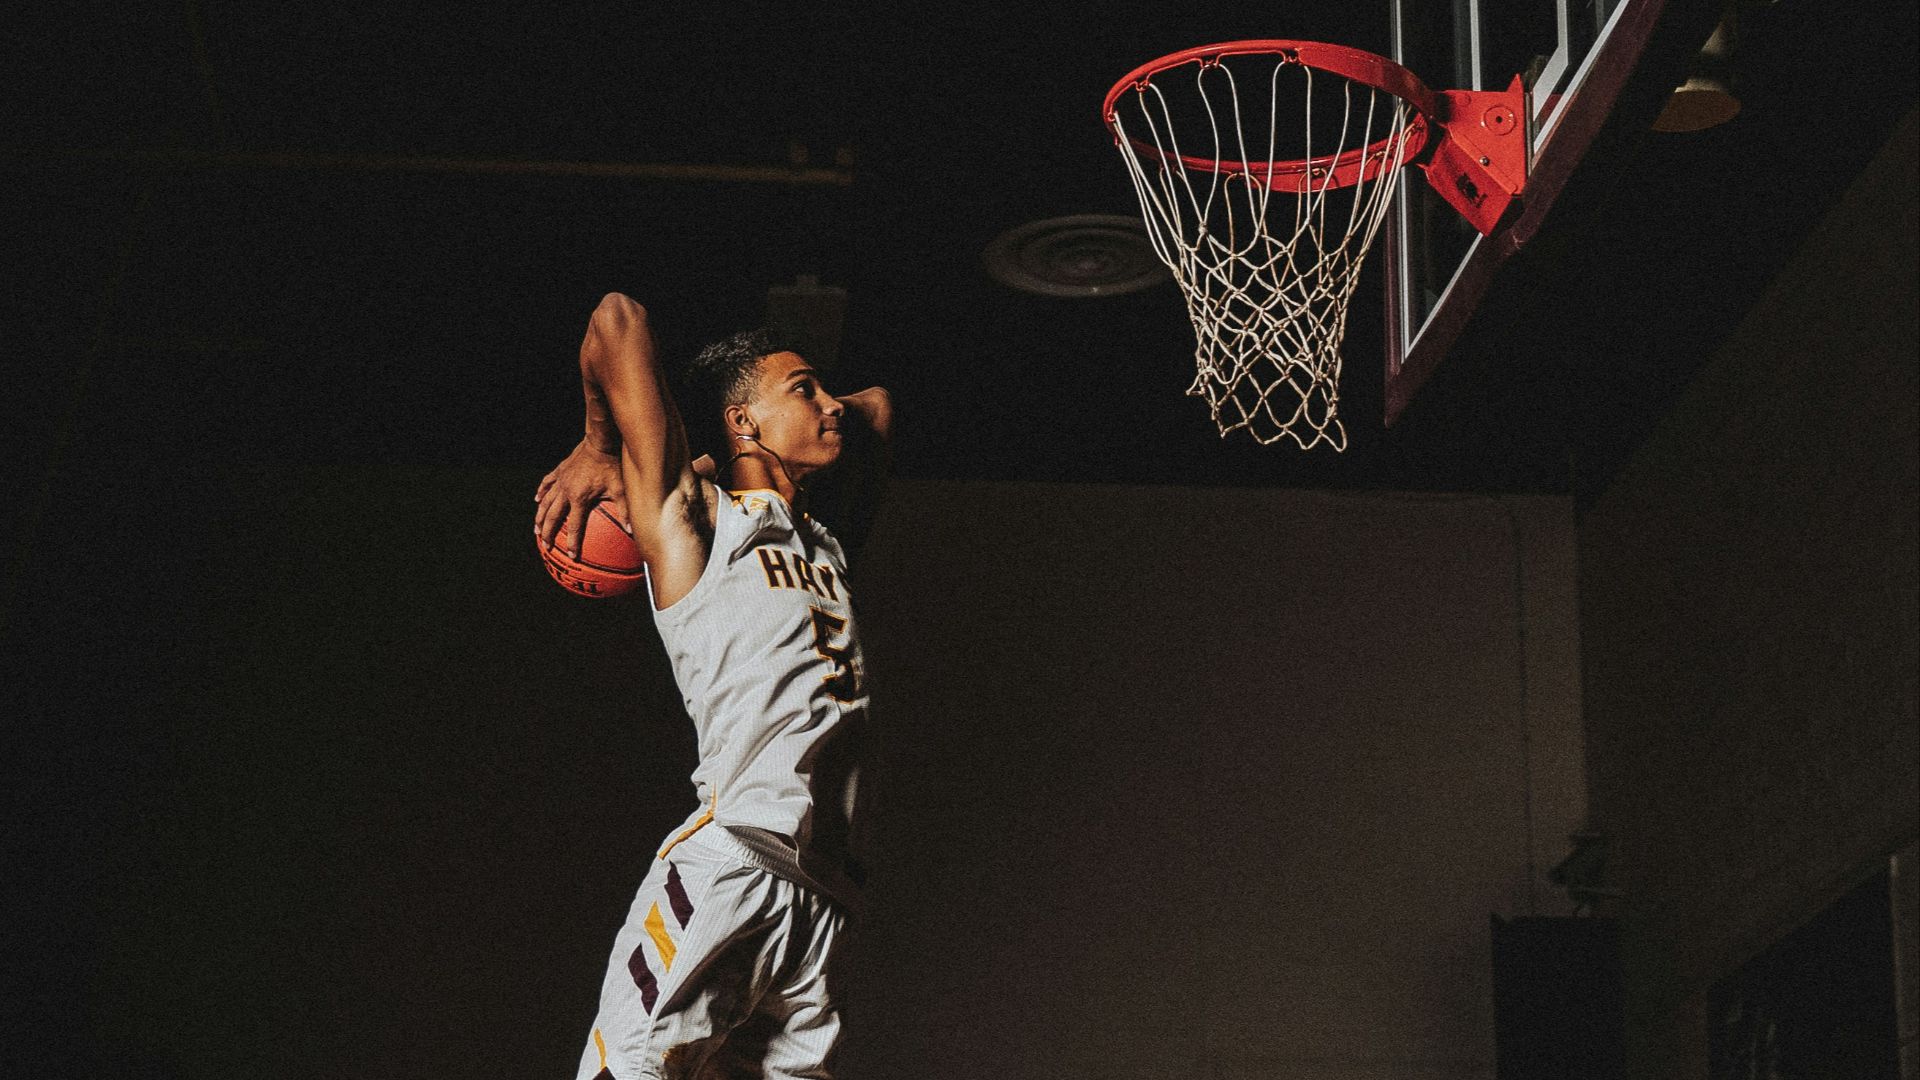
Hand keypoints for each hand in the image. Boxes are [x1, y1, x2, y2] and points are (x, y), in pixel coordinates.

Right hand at [535, 439, 625, 557]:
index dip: (573, 542)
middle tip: (546, 546)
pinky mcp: (559, 471)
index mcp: (580, 498)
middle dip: (548, 533)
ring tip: (536, 529)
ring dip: (540, 517)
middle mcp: (566, 492)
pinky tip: (537, 500)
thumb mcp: (620, 488)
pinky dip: (541, 493)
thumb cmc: (612, 465)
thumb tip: (633, 530)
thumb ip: (624, 510)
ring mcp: (561, 481)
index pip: (575, 526)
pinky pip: (546, 483)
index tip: (571, 556)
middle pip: (553, 517)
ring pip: (545, 502)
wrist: (600, 442)